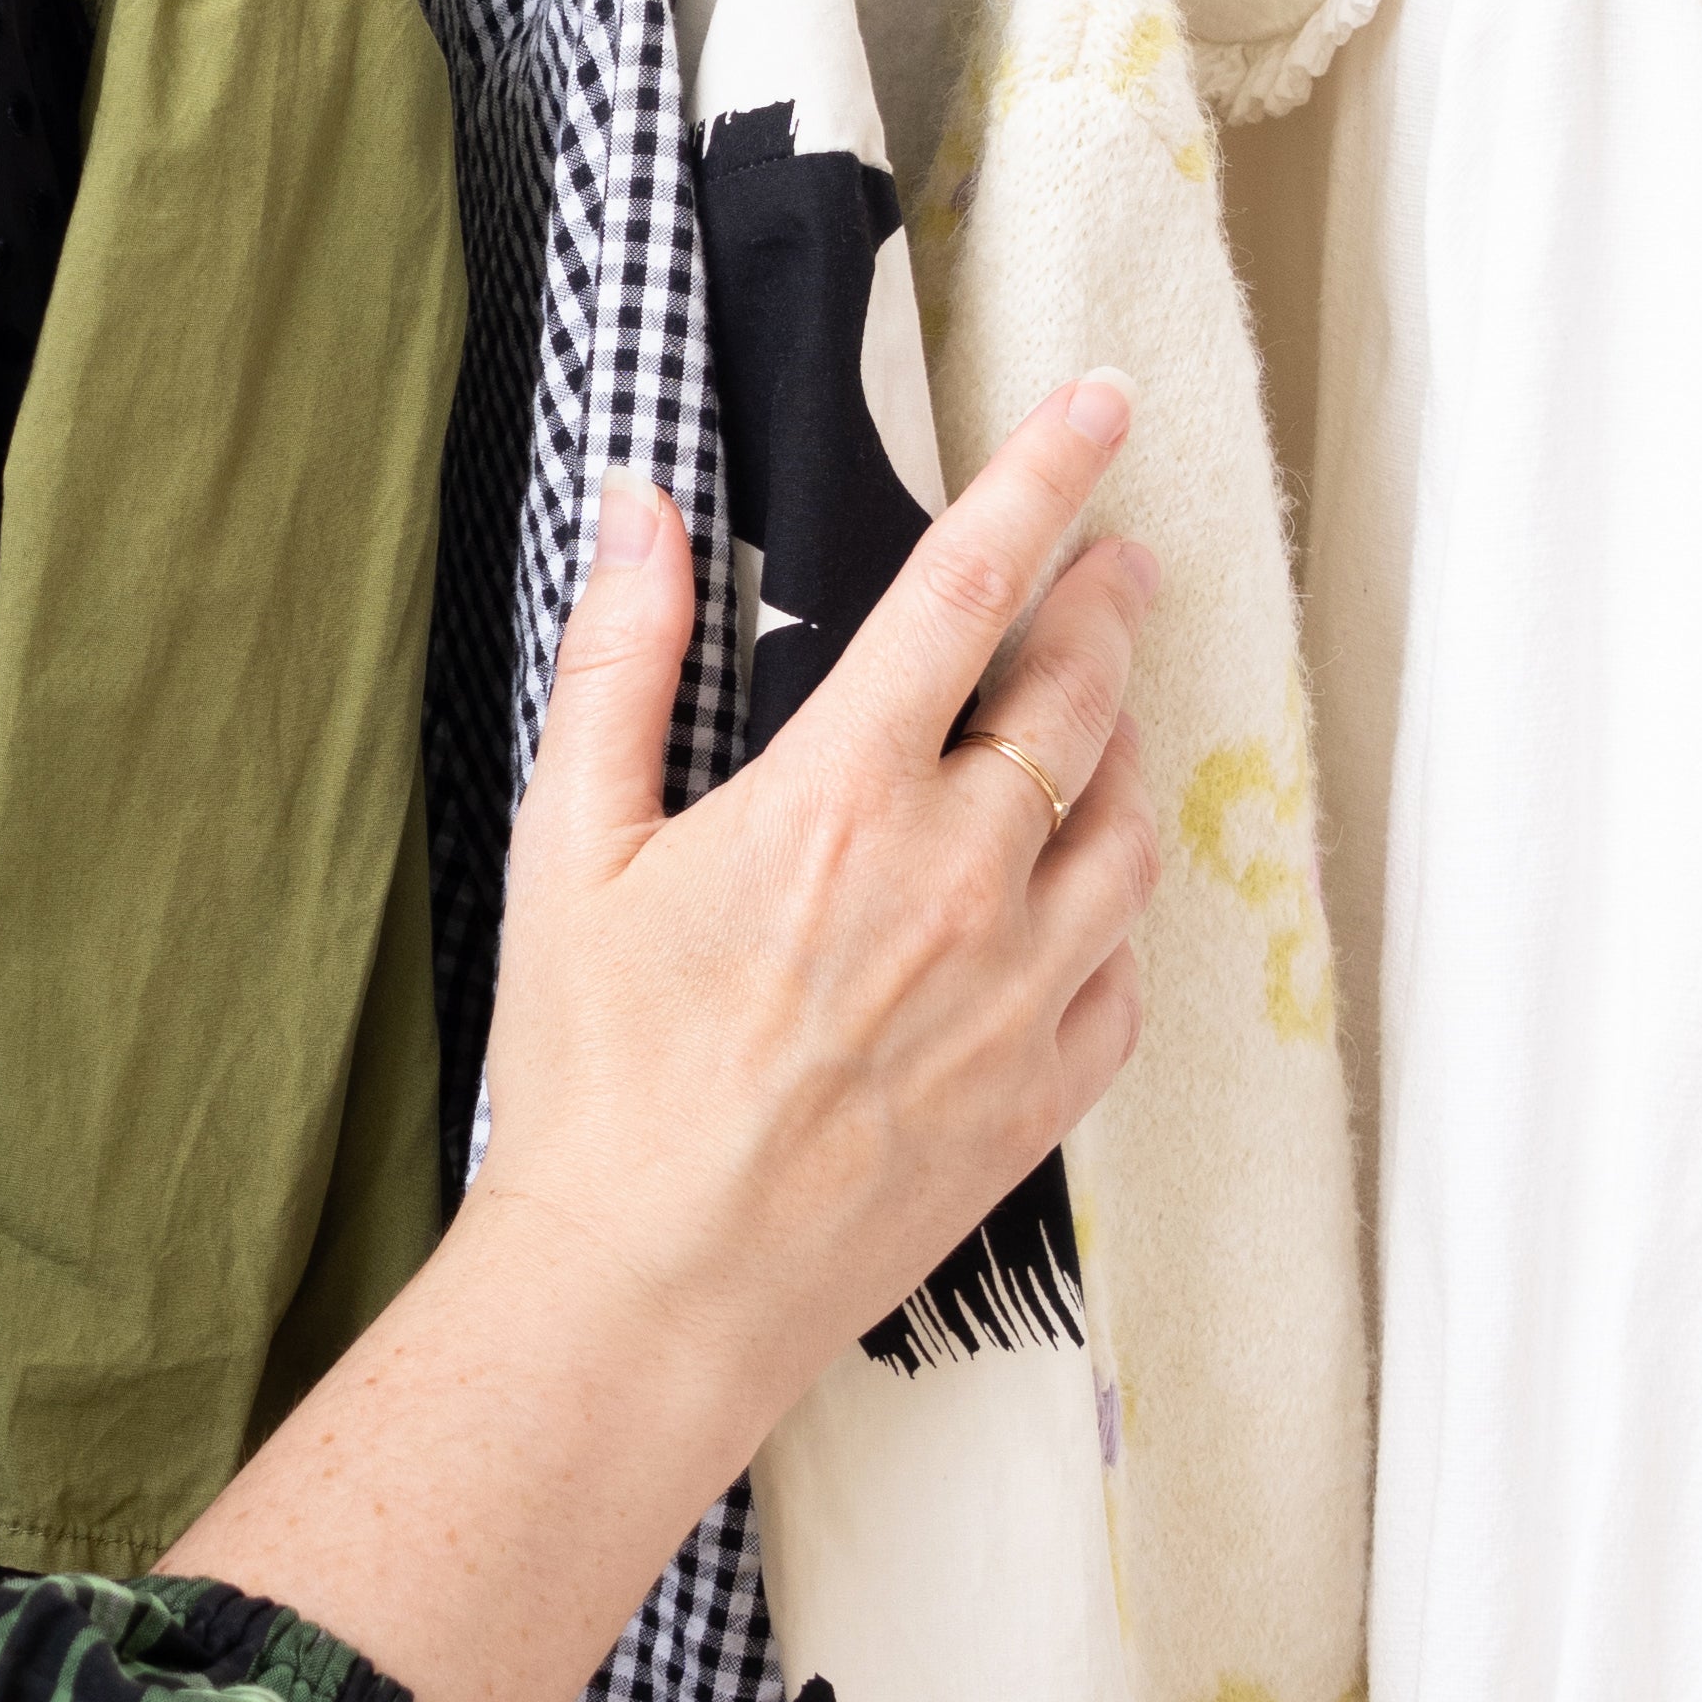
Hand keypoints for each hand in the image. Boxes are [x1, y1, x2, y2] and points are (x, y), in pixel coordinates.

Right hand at [471, 380, 1154, 1434]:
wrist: (650, 1295)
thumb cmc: (593, 1077)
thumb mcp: (569, 850)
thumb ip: (620, 663)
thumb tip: (644, 509)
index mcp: (842, 799)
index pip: (974, 589)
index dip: (1044, 478)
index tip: (1097, 406)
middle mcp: (961, 881)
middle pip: (1083, 694)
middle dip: (1106, 604)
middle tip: (1114, 563)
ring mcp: (1020, 992)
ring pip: (1131, 826)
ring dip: (1123, 753)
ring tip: (1097, 726)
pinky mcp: (1043, 1094)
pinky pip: (1127, 970)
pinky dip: (1113, 913)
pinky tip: (1073, 902)